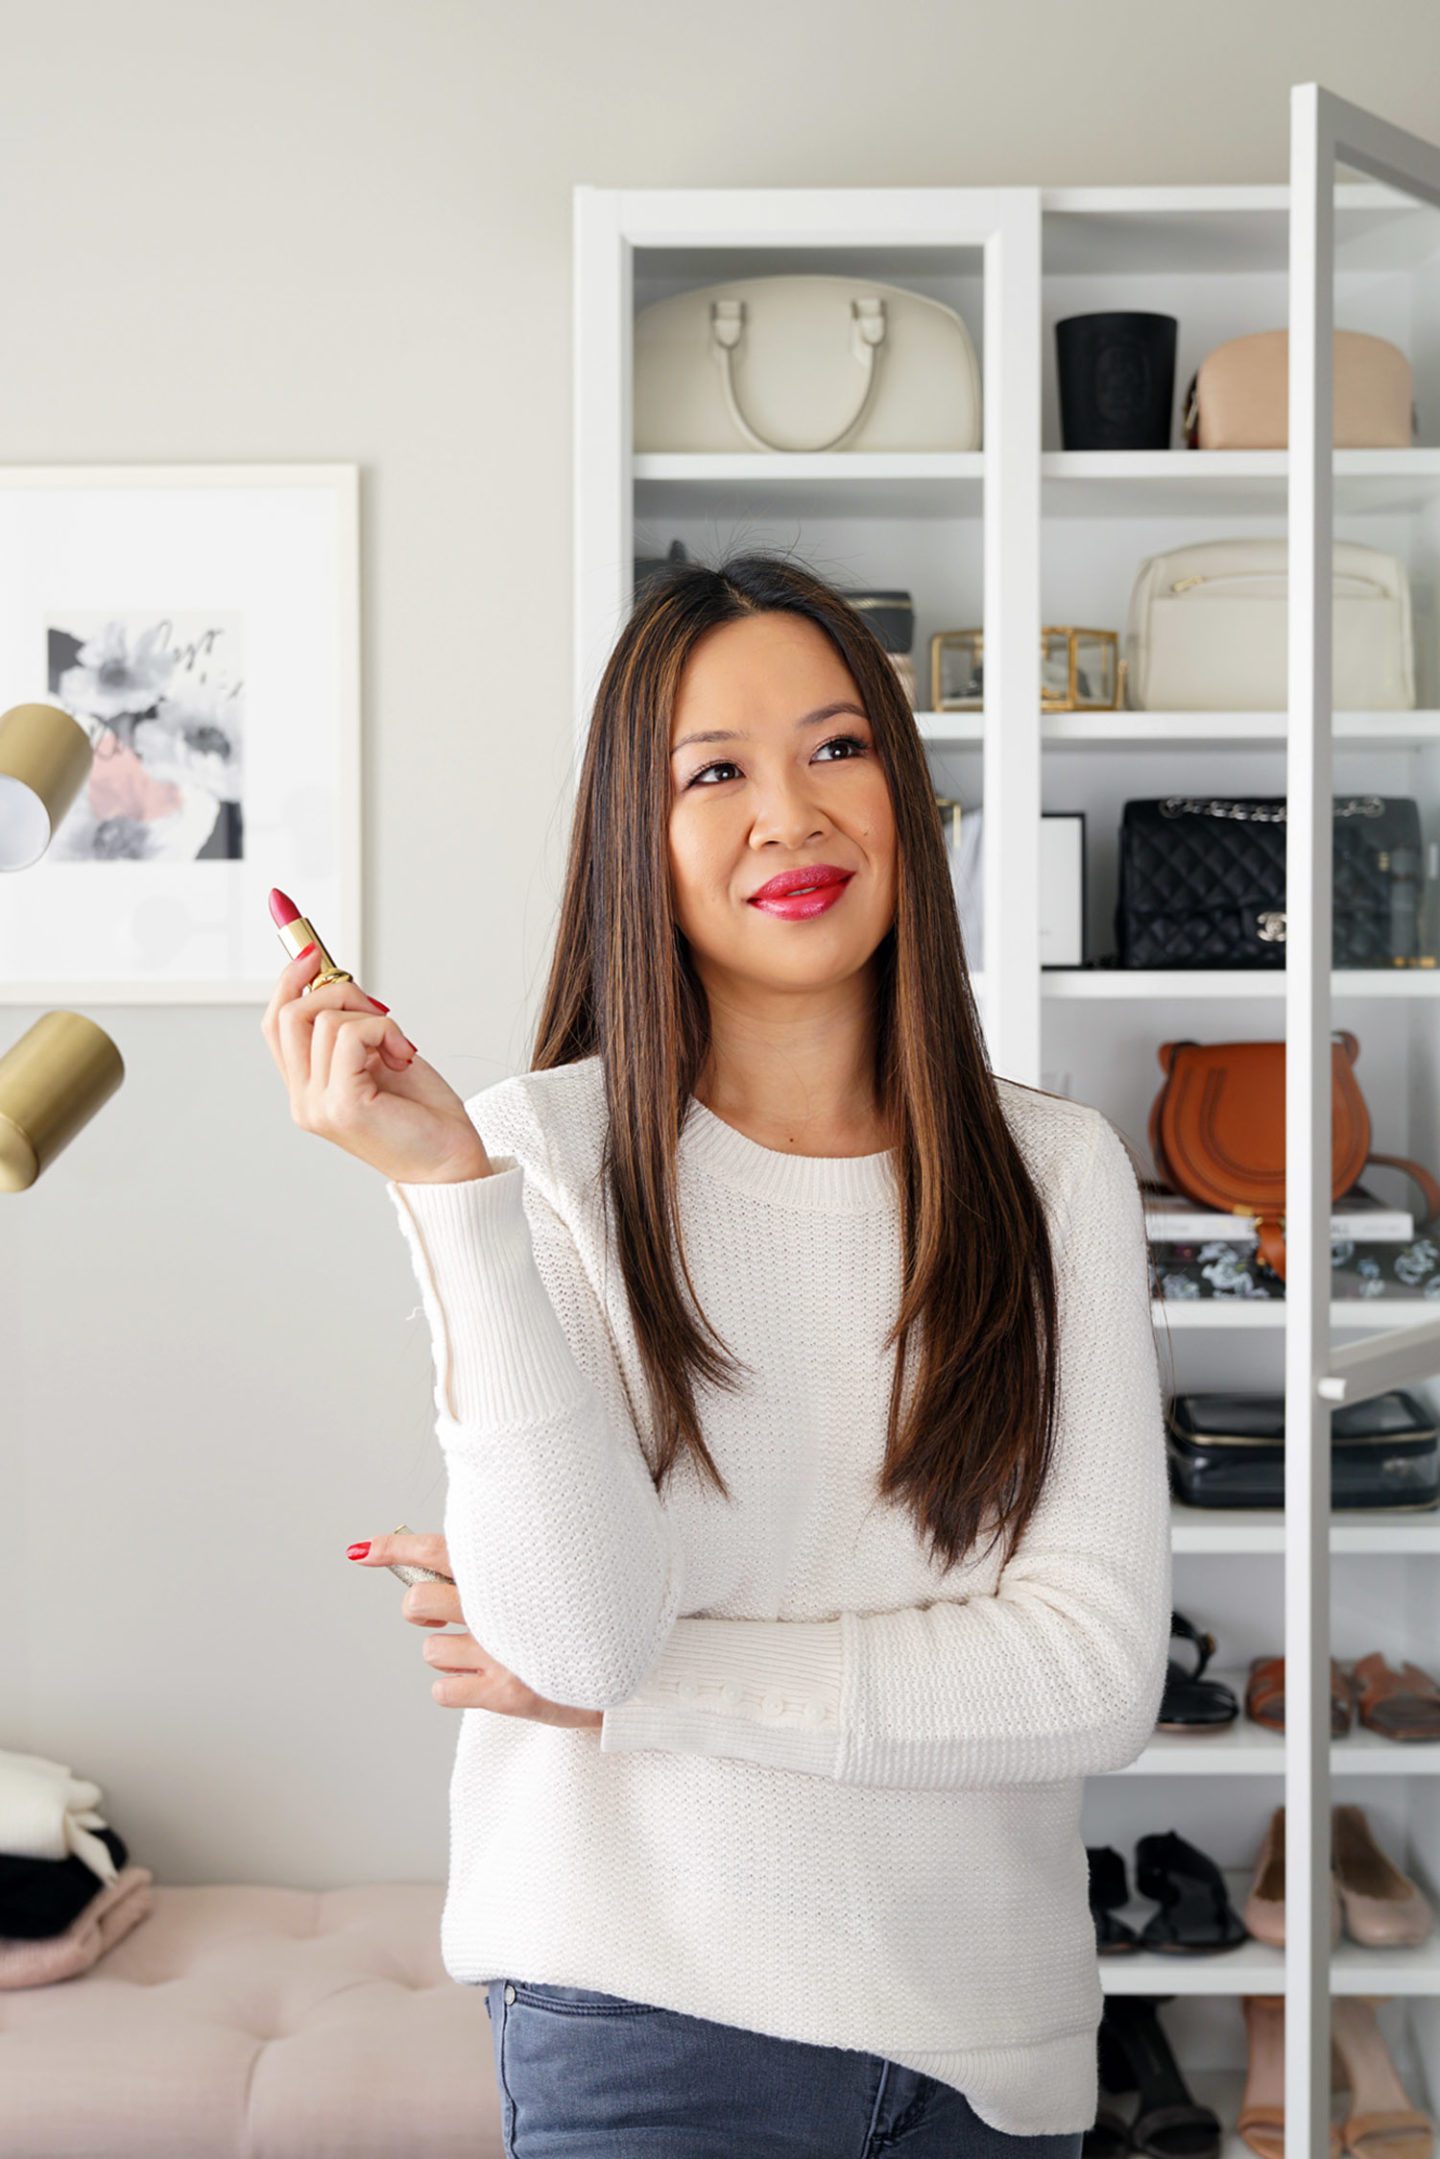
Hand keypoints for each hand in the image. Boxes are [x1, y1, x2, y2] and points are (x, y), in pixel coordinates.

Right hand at [261, 942, 491, 1184]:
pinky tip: (403, 1054)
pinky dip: (384, 1029)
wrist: (453, 1163)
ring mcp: (318, 1106)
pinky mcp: (343, 1106)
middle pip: (287, 1014)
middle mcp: (304, 1101)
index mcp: (307, 1090)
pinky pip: (350, 1034)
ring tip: (400, 1046)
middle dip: (335, 989)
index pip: (275, 1024)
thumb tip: (328, 974)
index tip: (312, 950)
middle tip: (379, 1006)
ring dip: (373, 1016)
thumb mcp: (380, 1055)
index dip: (289, 981)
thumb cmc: (424, 1114)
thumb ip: (350, 1026)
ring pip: (323, 1019)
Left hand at [352, 1528, 603, 1729]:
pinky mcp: (505, 1693)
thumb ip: (501, 1569)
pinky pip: (443, 1690)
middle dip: (422, 1610)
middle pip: (418, 1603)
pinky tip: (487, 1680)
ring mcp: (501, 1652)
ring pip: (431, 1650)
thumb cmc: (583, 1620)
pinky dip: (457, 1688)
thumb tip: (447, 1563)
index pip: (438, 1549)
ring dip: (450, 1653)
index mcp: (509, 1571)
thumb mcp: (546, 1579)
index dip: (395, 1547)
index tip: (362, 1550)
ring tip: (489, 1653)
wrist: (633, 1669)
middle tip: (445, 1615)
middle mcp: (501, 1608)